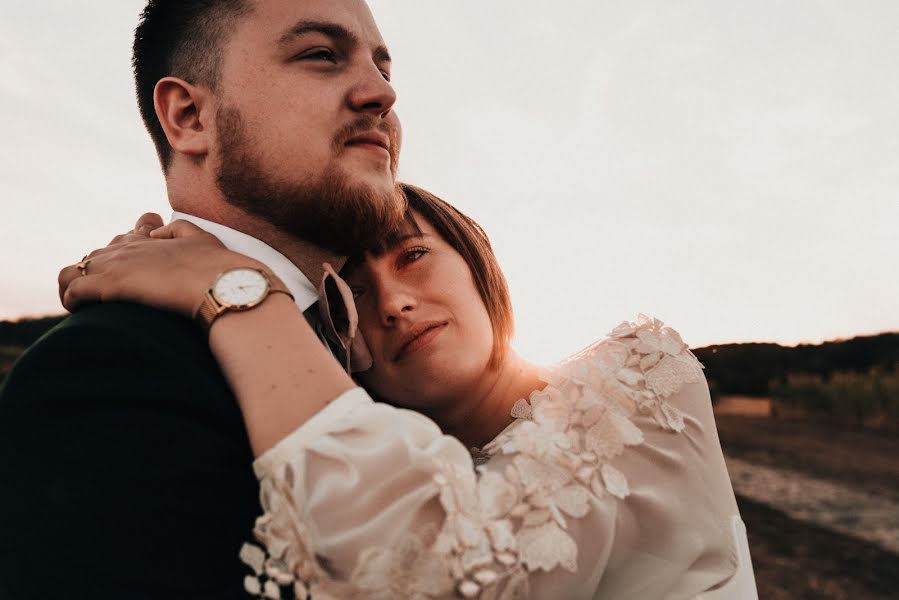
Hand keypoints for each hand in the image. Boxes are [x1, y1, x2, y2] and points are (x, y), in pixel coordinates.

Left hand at [59, 217, 266, 317]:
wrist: (222, 284)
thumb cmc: (220, 268)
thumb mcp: (203, 239)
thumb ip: (180, 229)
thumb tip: (159, 230)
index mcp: (152, 237)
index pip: (130, 234)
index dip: (129, 249)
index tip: (136, 269)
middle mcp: (130, 246)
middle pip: (99, 255)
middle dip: (102, 274)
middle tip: (114, 298)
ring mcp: (118, 264)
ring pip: (75, 270)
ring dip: (77, 287)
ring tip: (87, 307)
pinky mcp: (110, 283)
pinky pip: (74, 288)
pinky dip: (73, 299)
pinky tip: (83, 312)